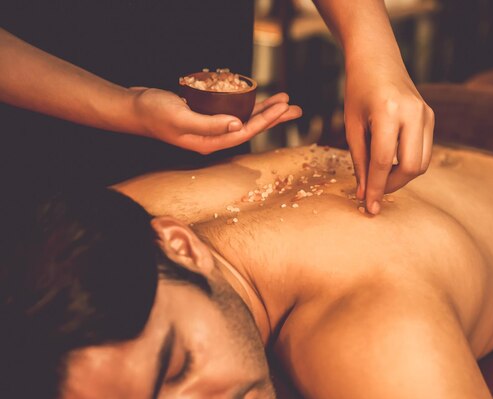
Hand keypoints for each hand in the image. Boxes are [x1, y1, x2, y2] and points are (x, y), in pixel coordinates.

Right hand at [130, 88, 301, 153]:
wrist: (134, 107)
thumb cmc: (154, 112)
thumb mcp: (181, 117)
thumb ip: (209, 124)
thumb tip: (239, 126)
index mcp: (209, 142)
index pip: (245, 132)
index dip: (266, 120)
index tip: (283, 108)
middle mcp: (213, 137)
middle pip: (250, 127)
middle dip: (274, 117)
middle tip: (295, 108)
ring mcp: (209, 127)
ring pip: (244, 119)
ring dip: (264, 110)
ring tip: (283, 101)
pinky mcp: (206, 116)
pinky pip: (232, 111)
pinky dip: (246, 105)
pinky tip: (257, 99)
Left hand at [344, 60, 433, 213]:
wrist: (377, 59)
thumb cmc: (358, 91)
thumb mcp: (351, 126)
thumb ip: (359, 161)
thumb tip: (364, 194)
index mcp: (387, 112)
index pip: (384, 161)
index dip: (376, 188)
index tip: (369, 208)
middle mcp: (413, 112)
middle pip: (411, 167)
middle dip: (393, 185)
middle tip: (375, 191)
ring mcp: (426, 114)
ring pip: (422, 163)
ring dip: (402, 177)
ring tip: (381, 176)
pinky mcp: (431, 116)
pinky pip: (424, 151)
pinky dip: (409, 163)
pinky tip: (391, 162)